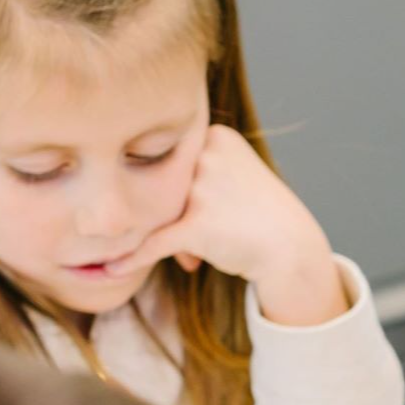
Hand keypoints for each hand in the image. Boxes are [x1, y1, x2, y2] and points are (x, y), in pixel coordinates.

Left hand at [117, 124, 346, 325]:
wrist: (293, 249)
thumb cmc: (262, 214)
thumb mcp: (235, 172)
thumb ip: (194, 167)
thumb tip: (139, 182)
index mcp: (217, 135)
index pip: (175, 157)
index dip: (182, 188)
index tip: (203, 210)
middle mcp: (207, 157)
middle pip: (165, 184)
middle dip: (176, 217)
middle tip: (198, 241)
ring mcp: (201, 190)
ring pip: (158, 214)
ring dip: (173, 241)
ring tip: (193, 258)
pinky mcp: (196, 225)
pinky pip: (153, 243)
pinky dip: (131, 258)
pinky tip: (111, 268)